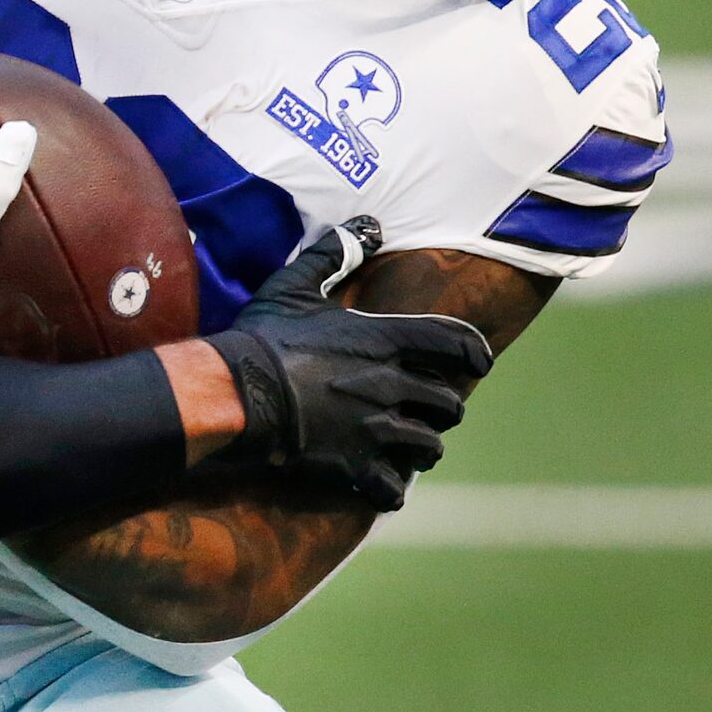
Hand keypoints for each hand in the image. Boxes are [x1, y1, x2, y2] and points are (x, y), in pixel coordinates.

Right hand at [203, 219, 492, 510]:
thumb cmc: (262, 338)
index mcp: (384, 341)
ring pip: (429, 448)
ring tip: (404, 446)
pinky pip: (394, 490)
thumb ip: (335, 253)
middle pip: (450, 405)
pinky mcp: (355, 467)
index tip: (479, 363)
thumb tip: (371, 222)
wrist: (232, 393)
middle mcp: (391, 386)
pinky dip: (389, 488)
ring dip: (420, 448)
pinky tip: (377, 482)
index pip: (459, 344)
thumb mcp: (293, 287)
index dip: (476, 354)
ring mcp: (375, 430)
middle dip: (440, 409)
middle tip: (423, 410)